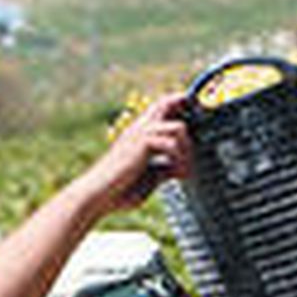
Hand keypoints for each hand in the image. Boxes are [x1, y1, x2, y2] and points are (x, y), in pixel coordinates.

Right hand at [81, 93, 192, 212]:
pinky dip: (180, 161)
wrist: (98, 194)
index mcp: (138, 134)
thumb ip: (163, 171)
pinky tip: (178, 175)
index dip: (177, 104)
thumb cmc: (119, 190)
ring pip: (179, 127)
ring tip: (185, 168)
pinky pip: (172, 144)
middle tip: (198, 127)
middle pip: (166, 102)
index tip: (193, 111)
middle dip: (185, 110)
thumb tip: (180, 170)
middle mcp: (139, 129)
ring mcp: (140, 134)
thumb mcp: (148, 179)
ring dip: (188, 149)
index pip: (160, 107)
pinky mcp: (142, 143)